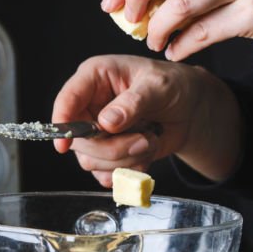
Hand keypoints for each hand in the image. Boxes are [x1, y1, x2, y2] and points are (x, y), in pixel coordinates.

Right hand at [51, 55, 240, 186]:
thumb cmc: (174, 86)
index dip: (62, 123)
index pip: (68, 100)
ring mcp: (96, 132)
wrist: (190, 110)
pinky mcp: (107, 153)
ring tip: (149, 141)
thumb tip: (106, 122)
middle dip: (113, 148)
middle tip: (143, 140)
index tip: (65, 144)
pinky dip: (127, 172)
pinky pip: (105, 174)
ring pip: (92, 160)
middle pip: (80, 140)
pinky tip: (144, 155)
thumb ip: (133, 102)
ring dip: (125, 160)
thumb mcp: (159, 86)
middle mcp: (90, 105)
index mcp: (95, 78)